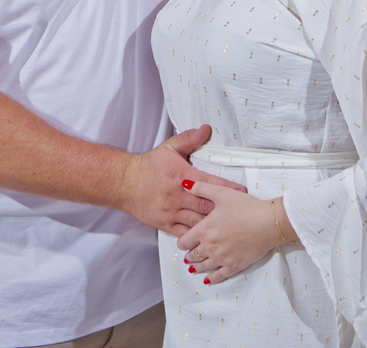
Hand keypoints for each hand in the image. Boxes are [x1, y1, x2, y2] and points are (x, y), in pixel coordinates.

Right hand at [118, 125, 246, 236]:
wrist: (125, 183)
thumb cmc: (149, 166)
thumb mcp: (169, 148)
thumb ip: (189, 139)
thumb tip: (206, 129)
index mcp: (182, 176)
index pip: (210, 183)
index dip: (228, 188)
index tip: (242, 191)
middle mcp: (178, 195)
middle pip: (207, 205)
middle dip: (224, 209)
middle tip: (239, 212)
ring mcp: (171, 211)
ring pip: (197, 222)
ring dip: (213, 224)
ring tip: (228, 227)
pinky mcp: (165, 223)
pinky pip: (184, 233)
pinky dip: (196, 236)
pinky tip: (207, 238)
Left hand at [177, 183, 289, 284]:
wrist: (268, 222)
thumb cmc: (246, 207)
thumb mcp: (221, 193)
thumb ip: (200, 188)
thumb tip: (184, 184)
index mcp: (204, 230)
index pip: (184, 242)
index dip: (182, 242)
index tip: (184, 242)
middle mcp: (210, 247)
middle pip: (192, 256)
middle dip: (189, 255)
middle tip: (189, 255)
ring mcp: (222, 258)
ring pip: (203, 267)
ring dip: (196, 267)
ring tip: (193, 268)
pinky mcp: (234, 266)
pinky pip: (218, 276)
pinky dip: (211, 278)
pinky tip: (208, 279)